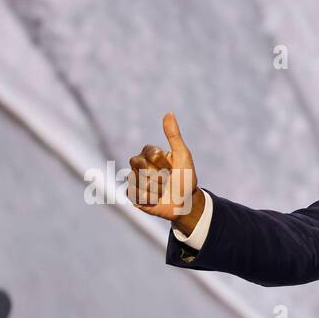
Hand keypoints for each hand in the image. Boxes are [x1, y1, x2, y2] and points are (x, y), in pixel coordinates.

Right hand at [127, 113, 203, 234]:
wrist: (186, 204)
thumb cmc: (185, 179)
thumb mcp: (183, 156)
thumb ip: (174, 136)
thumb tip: (169, 113)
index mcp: (150, 153)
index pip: (149, 151)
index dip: (162, 161)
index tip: (172, 167)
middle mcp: (139, 164)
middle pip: (139, 164)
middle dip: (158, 175)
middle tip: (167, 180)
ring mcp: (134, 178)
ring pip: (137, 180)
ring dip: (155, 188)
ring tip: (162, 190)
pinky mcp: (132, 194)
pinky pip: (134, 193)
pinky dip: (148, 198)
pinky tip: (155, 199)